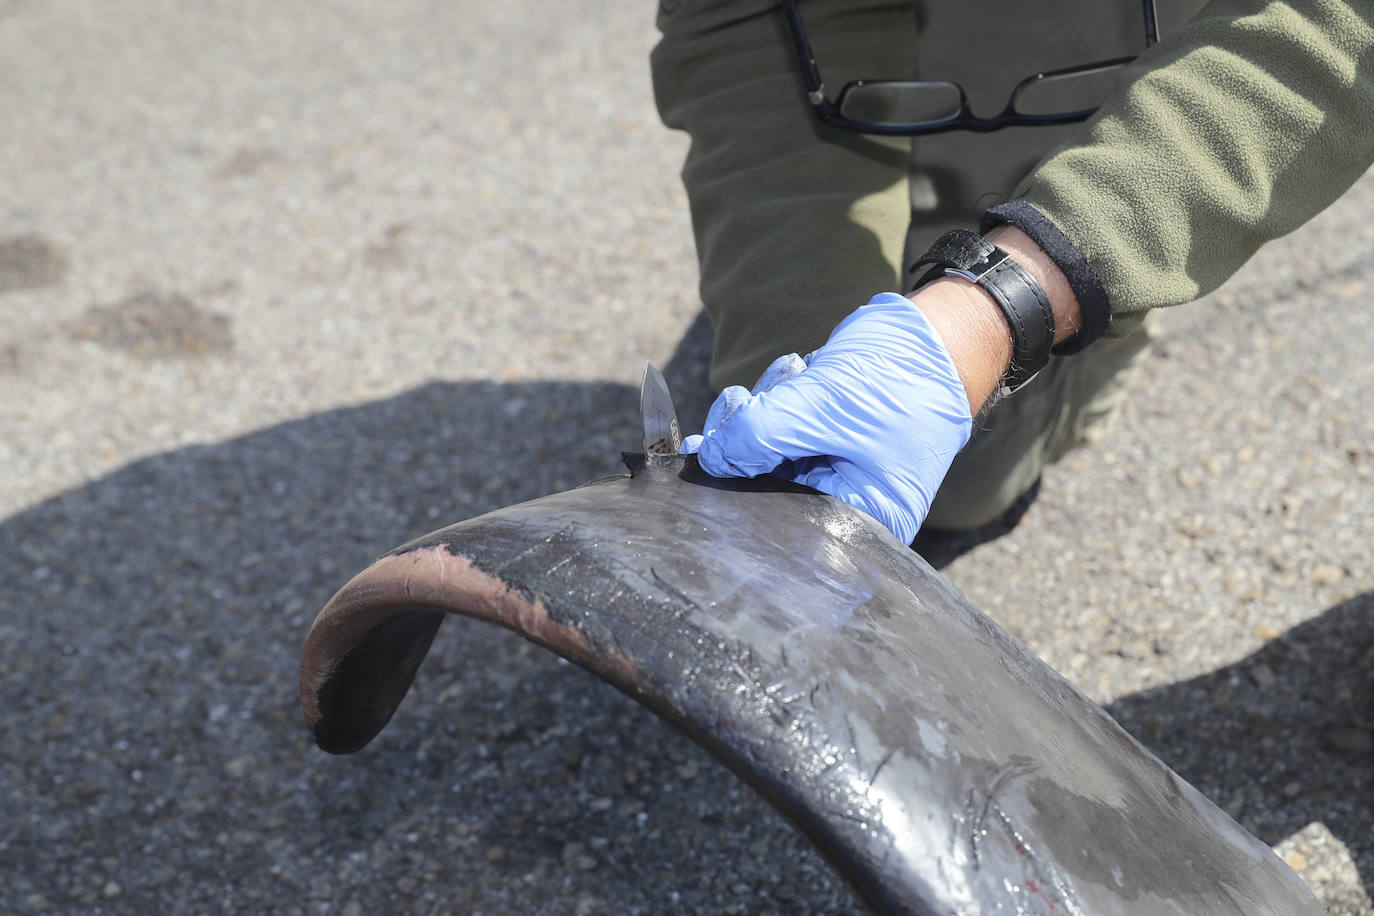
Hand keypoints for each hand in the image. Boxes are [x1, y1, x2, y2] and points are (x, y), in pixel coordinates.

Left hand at [681, 292, 971, 542]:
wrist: (934, 338)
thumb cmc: (901, 381)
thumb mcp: (825, 407)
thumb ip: (760, 435)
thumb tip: (708, 458)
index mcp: (862, 522)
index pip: (780, 527)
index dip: (739, 493)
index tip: (707, 453)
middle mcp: (845, 507)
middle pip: (764, 492)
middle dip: (746, 441)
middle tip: (742, 400)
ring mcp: (831, 474)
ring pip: (764, 455)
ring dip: (761, 409)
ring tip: (791, 373)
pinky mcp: (821, 444)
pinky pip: (776, 431)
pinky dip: (774, 399)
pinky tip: (795, 373)